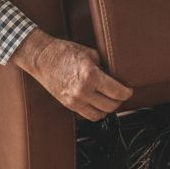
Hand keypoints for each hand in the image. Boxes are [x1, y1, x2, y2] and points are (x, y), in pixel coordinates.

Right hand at [11, 29, 132, 120]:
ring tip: (110, 100)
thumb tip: (115, 75)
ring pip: (100, 114)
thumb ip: (104, 66)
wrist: (41, 58)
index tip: (128, 90)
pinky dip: (96, 112)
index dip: (127, 93)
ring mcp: (74, 100)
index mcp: (90, 75)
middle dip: (119, 100)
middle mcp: (83, 90)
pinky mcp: (68, 105)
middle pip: (111, 105)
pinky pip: (88, 116)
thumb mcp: (89, 54)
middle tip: (121, 94)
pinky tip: (98, 104)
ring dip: (108, 108)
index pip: (117, 92)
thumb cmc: (63, 52)